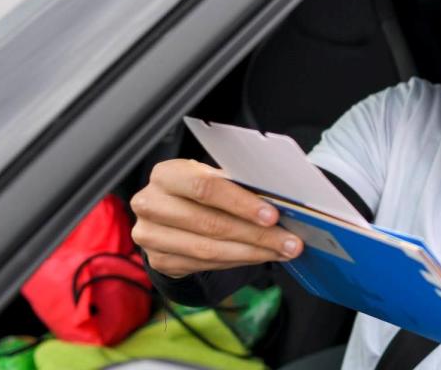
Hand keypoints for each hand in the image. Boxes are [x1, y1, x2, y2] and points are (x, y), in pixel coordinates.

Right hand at [130, 159, 302, 277]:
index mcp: (166, 174)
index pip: (205, 188)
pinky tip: (260, 257)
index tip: (273, 216)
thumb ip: (238, 186)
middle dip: (256, 235)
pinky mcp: (159, 261)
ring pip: (209, 250)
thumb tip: (281, 202)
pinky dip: (238, 261)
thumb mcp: (214, 178)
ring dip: (252, 253)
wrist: (168, 213)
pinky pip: (205, 265)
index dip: (241, 203)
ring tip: (282, 252)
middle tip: (290, 241)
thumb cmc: (200, 190)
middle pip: (210, 224)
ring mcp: (150, 236)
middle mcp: (151, 204)